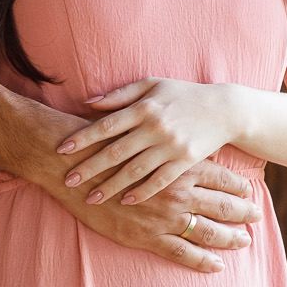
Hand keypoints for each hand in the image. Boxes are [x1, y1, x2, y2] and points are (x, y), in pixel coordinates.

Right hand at [17, 107, 257, 271]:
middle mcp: (178, 190)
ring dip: (230, 237)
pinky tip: (217, 265)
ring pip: (208, 231)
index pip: (220, 177)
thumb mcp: (139, 133)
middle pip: (222, 205)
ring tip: (244, 241)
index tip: (250, 191)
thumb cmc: (105, 145)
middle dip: (243, 213)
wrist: (71, 167)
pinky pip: (183, 252)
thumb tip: (179, 138)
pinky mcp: (147, 236)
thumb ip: (162, 137)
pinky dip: (203, 260)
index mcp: (178, 164)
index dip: (238, 186)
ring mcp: (164, 216)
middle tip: (257, 217)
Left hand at [57, 77, 241, 205]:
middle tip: (67, 180)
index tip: (62, 150)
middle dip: (89, 167)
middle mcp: (156, 127)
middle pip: (116, 151)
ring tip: (91, 198)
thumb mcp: (152, 85)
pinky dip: (142, 192)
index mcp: (145, 107)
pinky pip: (160, 180)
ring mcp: (171, 146)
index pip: (107, 125)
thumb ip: (119, 94)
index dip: (83, 138)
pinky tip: (125, 201)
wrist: (224, 109)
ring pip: (135, 170)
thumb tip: (87, 103)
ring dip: (111, 186)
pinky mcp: (186, 162)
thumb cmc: (182, 95)